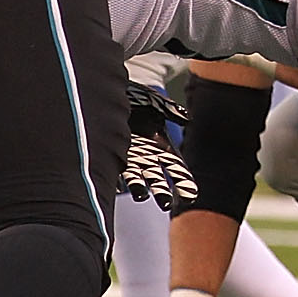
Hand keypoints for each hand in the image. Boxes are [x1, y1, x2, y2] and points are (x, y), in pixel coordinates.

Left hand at [118, 83, 196, 211]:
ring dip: (140, 188)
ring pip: (136, 178)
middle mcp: (146, 155)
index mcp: (162, 144)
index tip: (190, 195)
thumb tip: (187, 118)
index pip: (176, 167)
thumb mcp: (154, 100)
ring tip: (141, 196)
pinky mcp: (110, 155)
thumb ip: (170, 109)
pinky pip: (114, 172)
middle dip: (163, 192)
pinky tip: (117, 187)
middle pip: (157, 178)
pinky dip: (116, 181)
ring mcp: (128, 157)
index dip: (184, 181)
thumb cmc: (135, 95)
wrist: (107, 92)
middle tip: (167, 205)